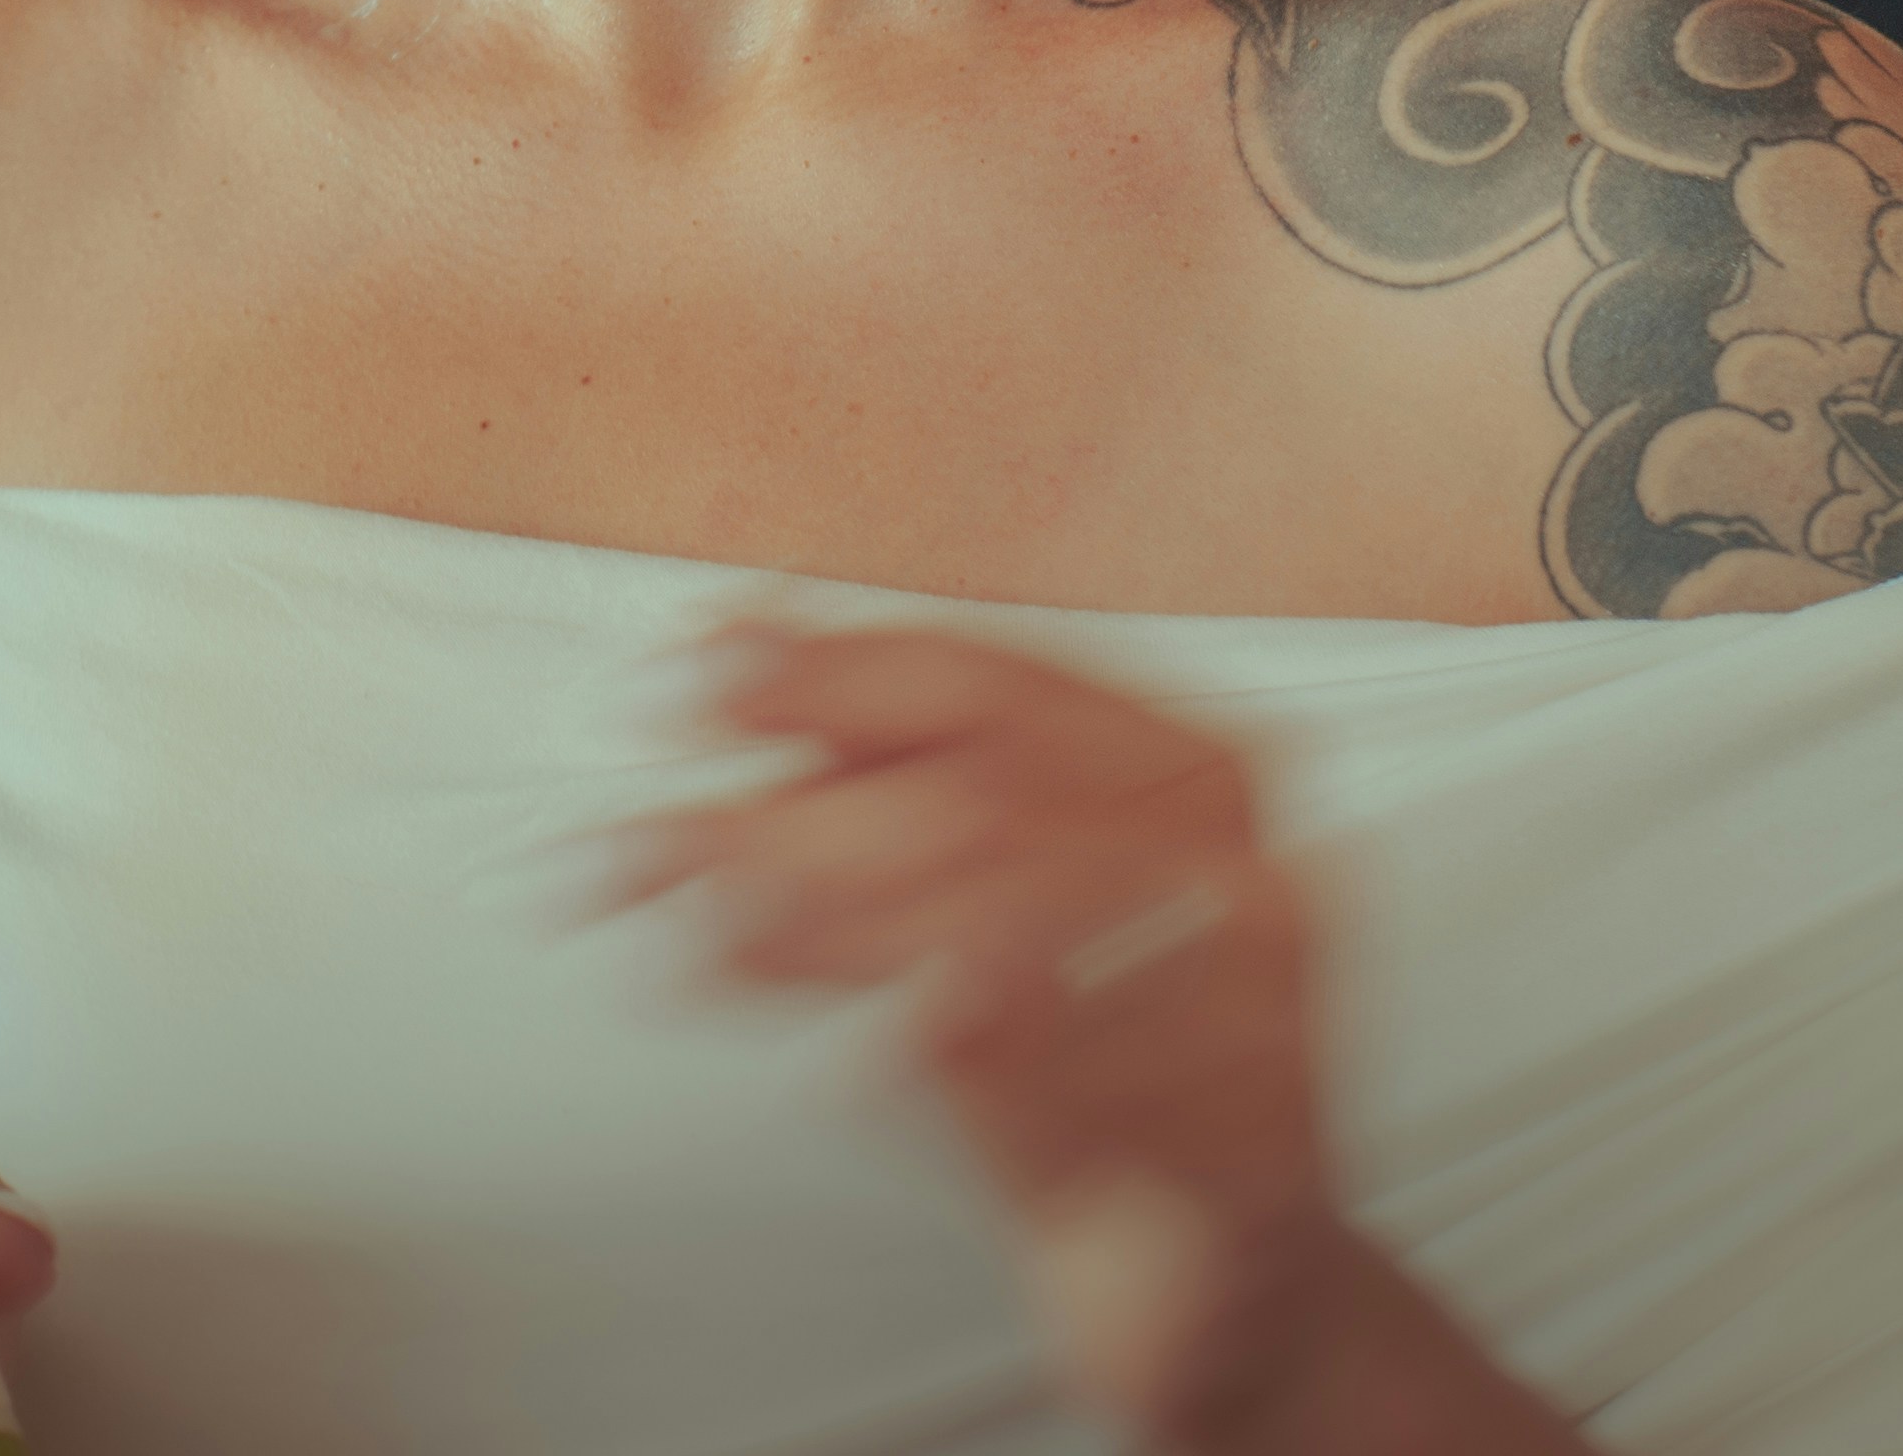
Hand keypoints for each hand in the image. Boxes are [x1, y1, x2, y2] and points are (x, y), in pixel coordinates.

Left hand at [614, 621, 1354, 1436]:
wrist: (1210, 1270)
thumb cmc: (1079, 1052)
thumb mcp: (966, 892)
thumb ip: (864, 766)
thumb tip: (719, 633)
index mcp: (1176, 758)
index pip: (979, 677)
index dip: (822, 674)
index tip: (685, 683)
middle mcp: (1240, 858)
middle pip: (977, 800)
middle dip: (785, 821)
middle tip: (637, 850)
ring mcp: (1265, 1006)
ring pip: (1016, 932)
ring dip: (831, 937)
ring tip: (696, 943)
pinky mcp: (1252, 1153)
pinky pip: (1082, 1096)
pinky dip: (962, 1069)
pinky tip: (856, 1069)